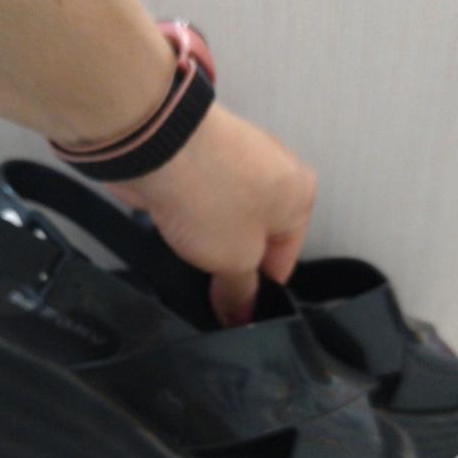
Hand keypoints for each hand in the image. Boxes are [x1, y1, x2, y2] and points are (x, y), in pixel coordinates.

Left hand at [106, 103, 316, 325]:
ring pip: (224, 220)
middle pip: (255, 238)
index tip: (235, 309)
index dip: (258, 291)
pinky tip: (173, 227)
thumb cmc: (210, 188)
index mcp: (300, 195)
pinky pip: (198, 201)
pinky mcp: (198, 159)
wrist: (157, 146)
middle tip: (210, 282)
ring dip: (206, 240)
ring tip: (189, 249)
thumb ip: (241, 291)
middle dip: (231, 263)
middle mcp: (273, 172)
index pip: (284, 260)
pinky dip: (186, 217)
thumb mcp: (236, 260)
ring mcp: (234, 161)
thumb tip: (242, 311)